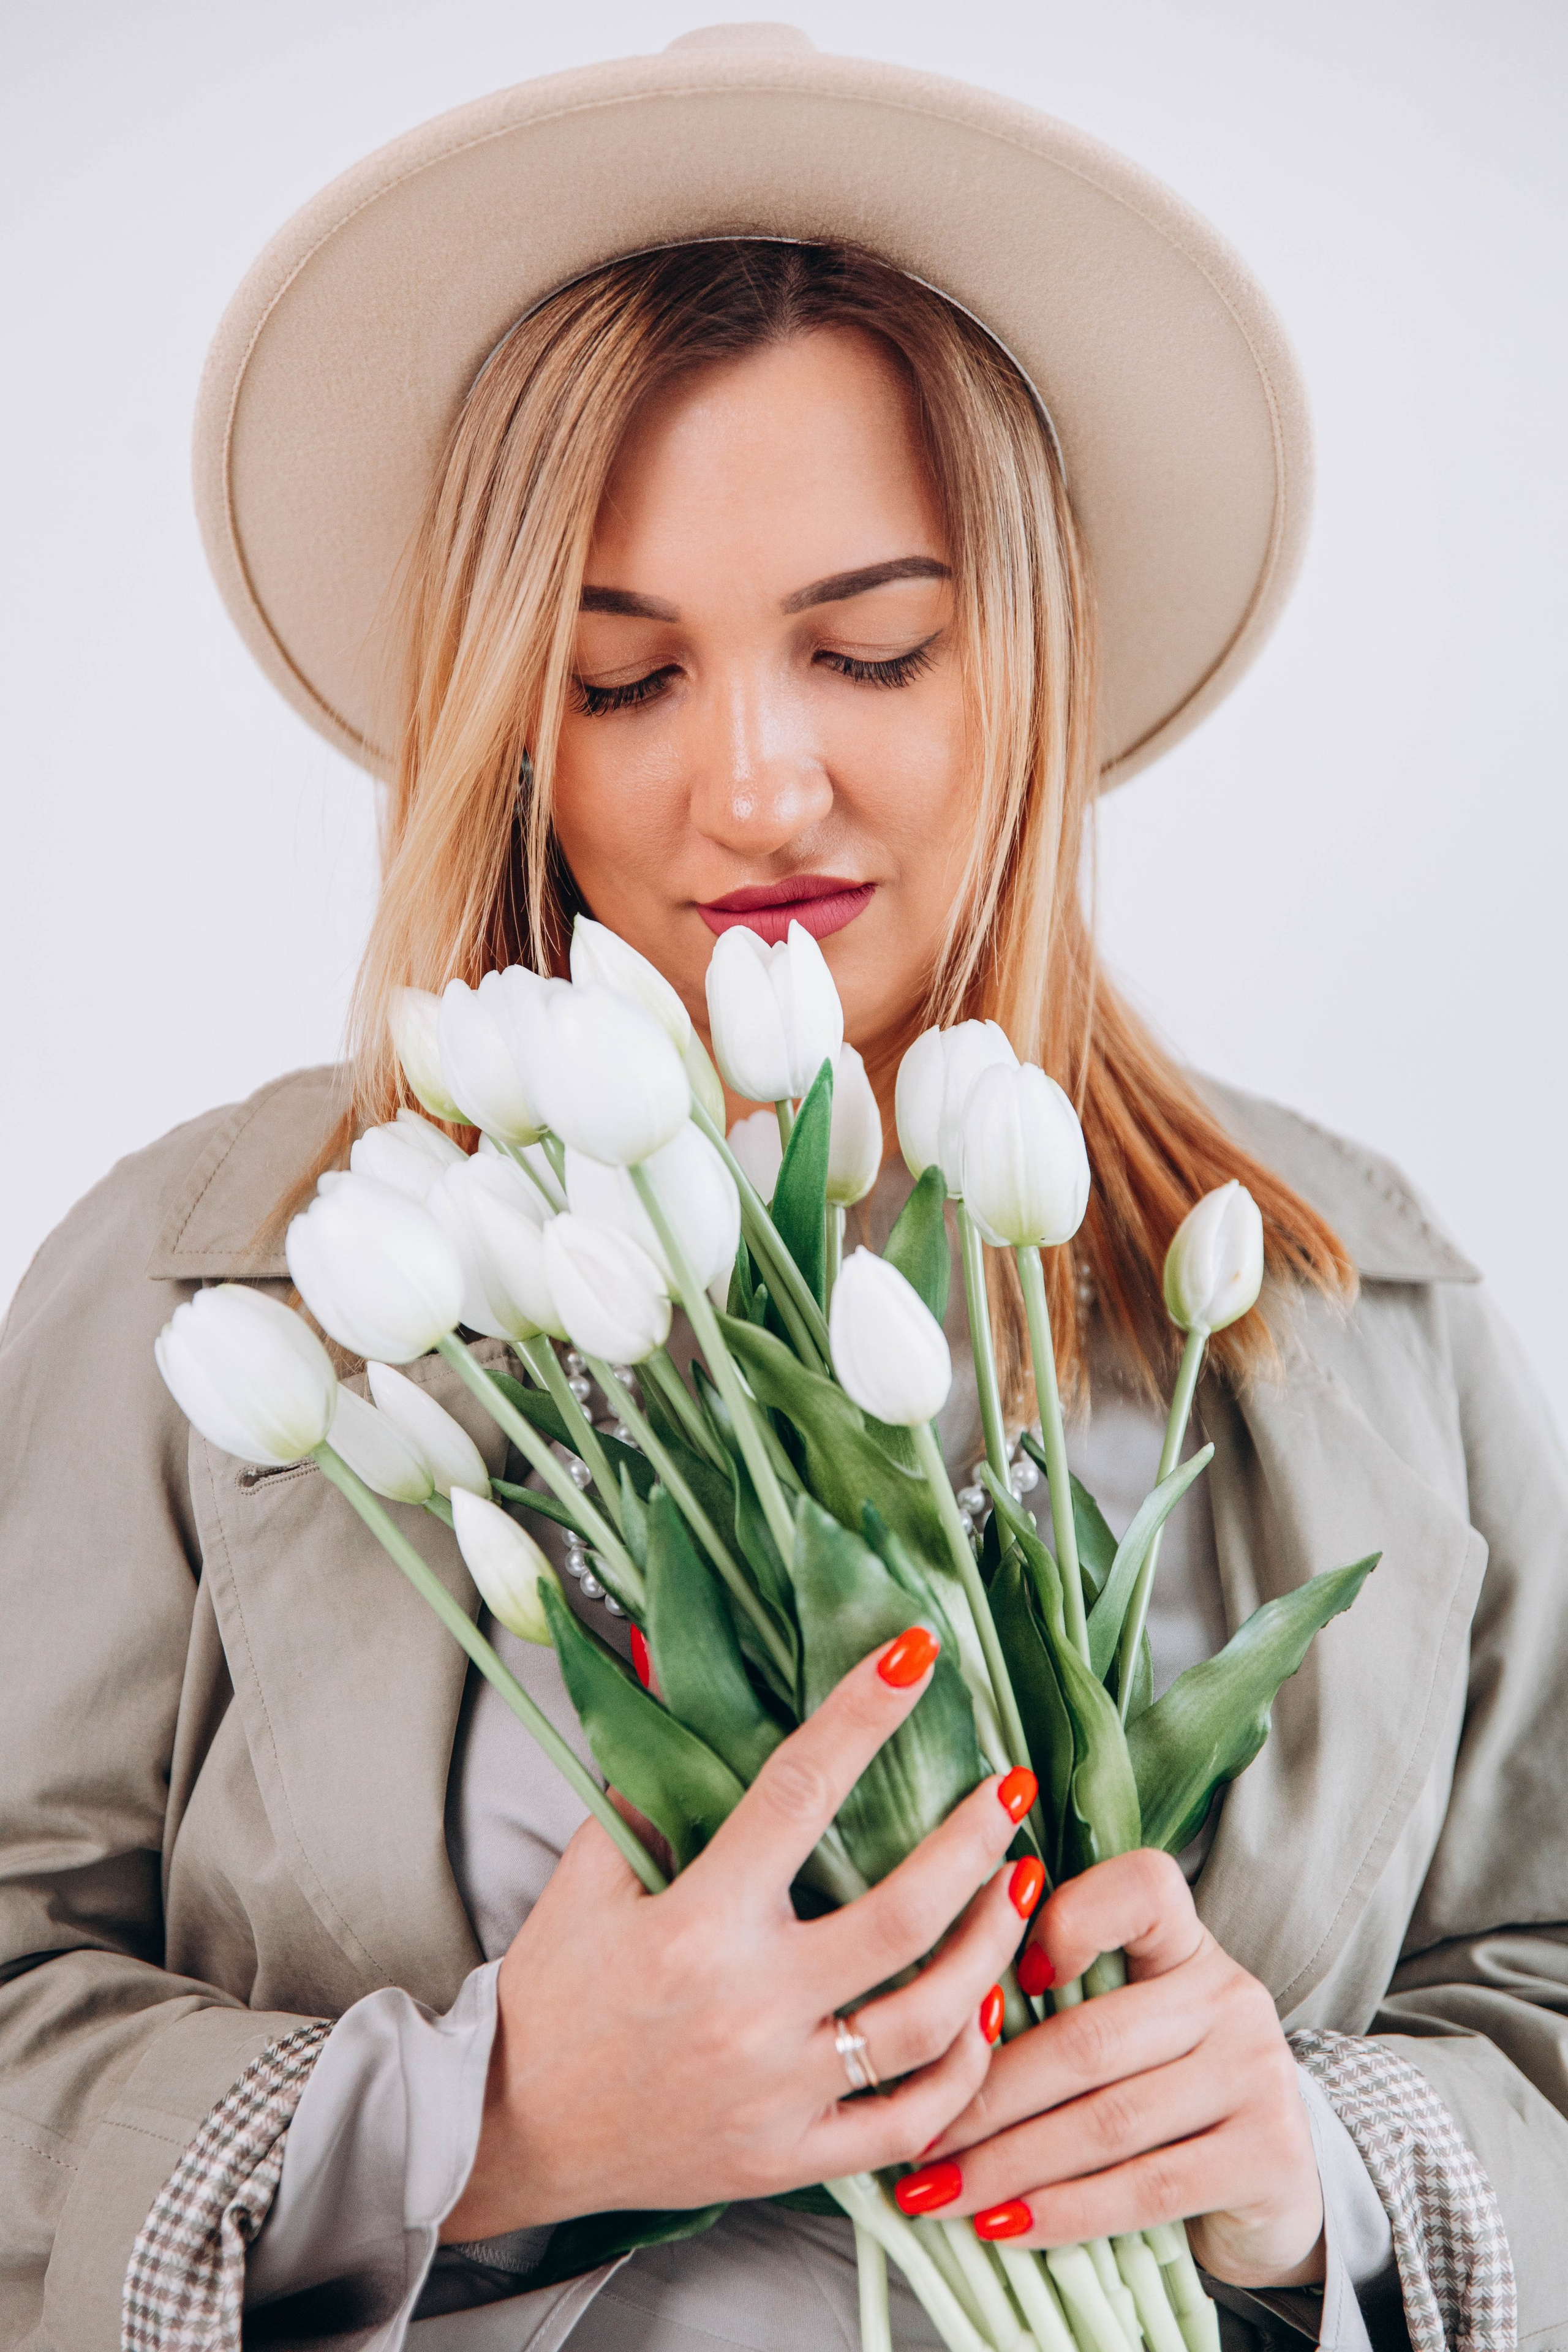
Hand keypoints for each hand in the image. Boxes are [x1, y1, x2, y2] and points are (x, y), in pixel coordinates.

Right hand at [441, 1629, 1040, 2239]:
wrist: (512, 2133)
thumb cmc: (555, 1992)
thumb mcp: (586, 1875)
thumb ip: (647, 1783)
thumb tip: (676, 1669)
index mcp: (694, 1926)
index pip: (798, 1794)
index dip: (862, 1716)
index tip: (916, 1653)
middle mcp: (747, 2010)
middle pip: (899, 1916)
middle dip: (971, 1842)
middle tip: (1011, 1787)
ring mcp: (778, 2092)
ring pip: (927, 2020)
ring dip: (991, 1945)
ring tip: (1022, 1884)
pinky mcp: (792, 2158)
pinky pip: (909, 2121)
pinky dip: (963, 2068)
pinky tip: (986, 2008)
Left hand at [898, 1848, 1323, 2289]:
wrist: (1279, 2183)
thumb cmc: (1170, 2093)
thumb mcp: (1132, 2029)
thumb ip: (1061, 2006)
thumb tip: (930, 2028)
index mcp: (1189, 1946)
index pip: (1142, 1889)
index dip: (1066, 1920)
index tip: (991, 1978)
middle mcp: (1231, 1996)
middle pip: (1088, 2037)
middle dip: (985, 2096)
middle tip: (912, 2138)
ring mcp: (1257, 2074)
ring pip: (1106, 2120)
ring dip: (1007, 2163)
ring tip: (935, 2190)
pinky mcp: (1268, 2156)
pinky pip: (1146, 2188)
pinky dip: (1064, 2212)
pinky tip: (1003, 2227)